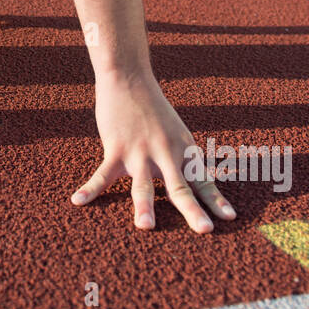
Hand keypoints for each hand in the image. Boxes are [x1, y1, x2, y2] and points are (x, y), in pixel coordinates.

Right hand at [72, 72, 236, 232]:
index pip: (203, 181)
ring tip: (145, 226)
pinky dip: (89, 189)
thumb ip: (181, 157)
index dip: (216, 200)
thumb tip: (194, 177)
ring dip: (144, 206)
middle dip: (192, 211)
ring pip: (143, 185)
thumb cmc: (152, 108)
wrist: (129, 78)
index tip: (230, 218)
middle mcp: (165, 154)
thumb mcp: (175, 132)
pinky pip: (102, 174)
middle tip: (204, 230)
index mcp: (183, 150)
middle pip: (180, 188)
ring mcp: (139, 152)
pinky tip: (78, 201)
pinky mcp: (116, 148)